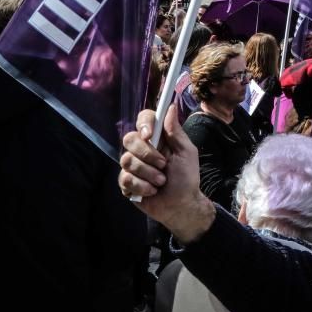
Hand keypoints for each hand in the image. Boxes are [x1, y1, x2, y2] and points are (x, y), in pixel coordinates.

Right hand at [118, 108, 213, 242]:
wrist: (181, 204)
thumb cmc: (186, 178)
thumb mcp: (186, 152)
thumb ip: (176, 132)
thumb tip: (170, 107)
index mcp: (158, 139)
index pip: (144, 120)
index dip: (143, 123)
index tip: (148, 134)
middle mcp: (142, 149)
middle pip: (129, 138)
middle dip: (146, 153)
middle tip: (163, 164)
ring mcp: (132, 166)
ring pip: (126, 160)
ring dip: (148, 173)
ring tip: (161, 181)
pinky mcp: (126, 183)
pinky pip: (125, 178)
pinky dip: (142, 186)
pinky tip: (152, 191)